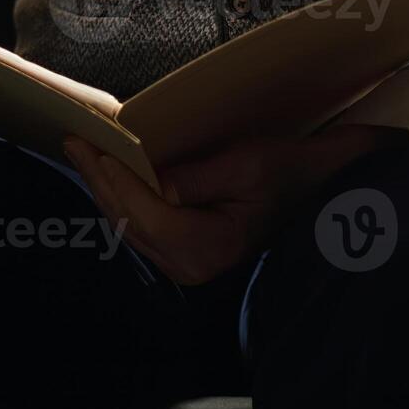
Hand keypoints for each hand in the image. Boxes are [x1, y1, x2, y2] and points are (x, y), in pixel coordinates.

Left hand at [63, 125, 408, 284]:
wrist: (333, 191)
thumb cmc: (298, 173)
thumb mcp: (248, 164)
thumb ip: (194, 176)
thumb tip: (149, 177)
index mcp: (209, 247)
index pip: (140, 210)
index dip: (109, 175)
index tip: (84, 142)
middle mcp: (195, 266)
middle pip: (128, 220)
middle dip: (99, 180)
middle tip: (75, 142)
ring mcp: (192, 265)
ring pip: (132, 225)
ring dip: (109, 189)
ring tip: (87, 153)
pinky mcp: (193, 255)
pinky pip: (147, 226)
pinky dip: (128, 198)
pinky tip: (116, 173)